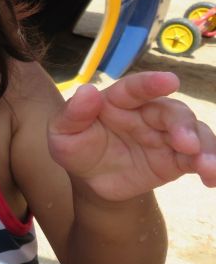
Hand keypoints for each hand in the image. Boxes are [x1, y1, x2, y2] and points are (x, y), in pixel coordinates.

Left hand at [48, 71, 215, 200]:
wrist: (92, 181)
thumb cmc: (76, 149)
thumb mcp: (63, 135)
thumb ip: (72, 115)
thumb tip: (86, 91)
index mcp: (119, 101)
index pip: (135, 89)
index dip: (151, 84)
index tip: (170, 81)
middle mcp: (147, 114)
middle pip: (172, 113)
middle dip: (183, 126)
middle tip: (185, 143)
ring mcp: (166, 135)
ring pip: (194, 134)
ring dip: (205, 148)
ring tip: (207, 167)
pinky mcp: (177, 159)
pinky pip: (198, 159)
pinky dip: (210, 165)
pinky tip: (212, 178)